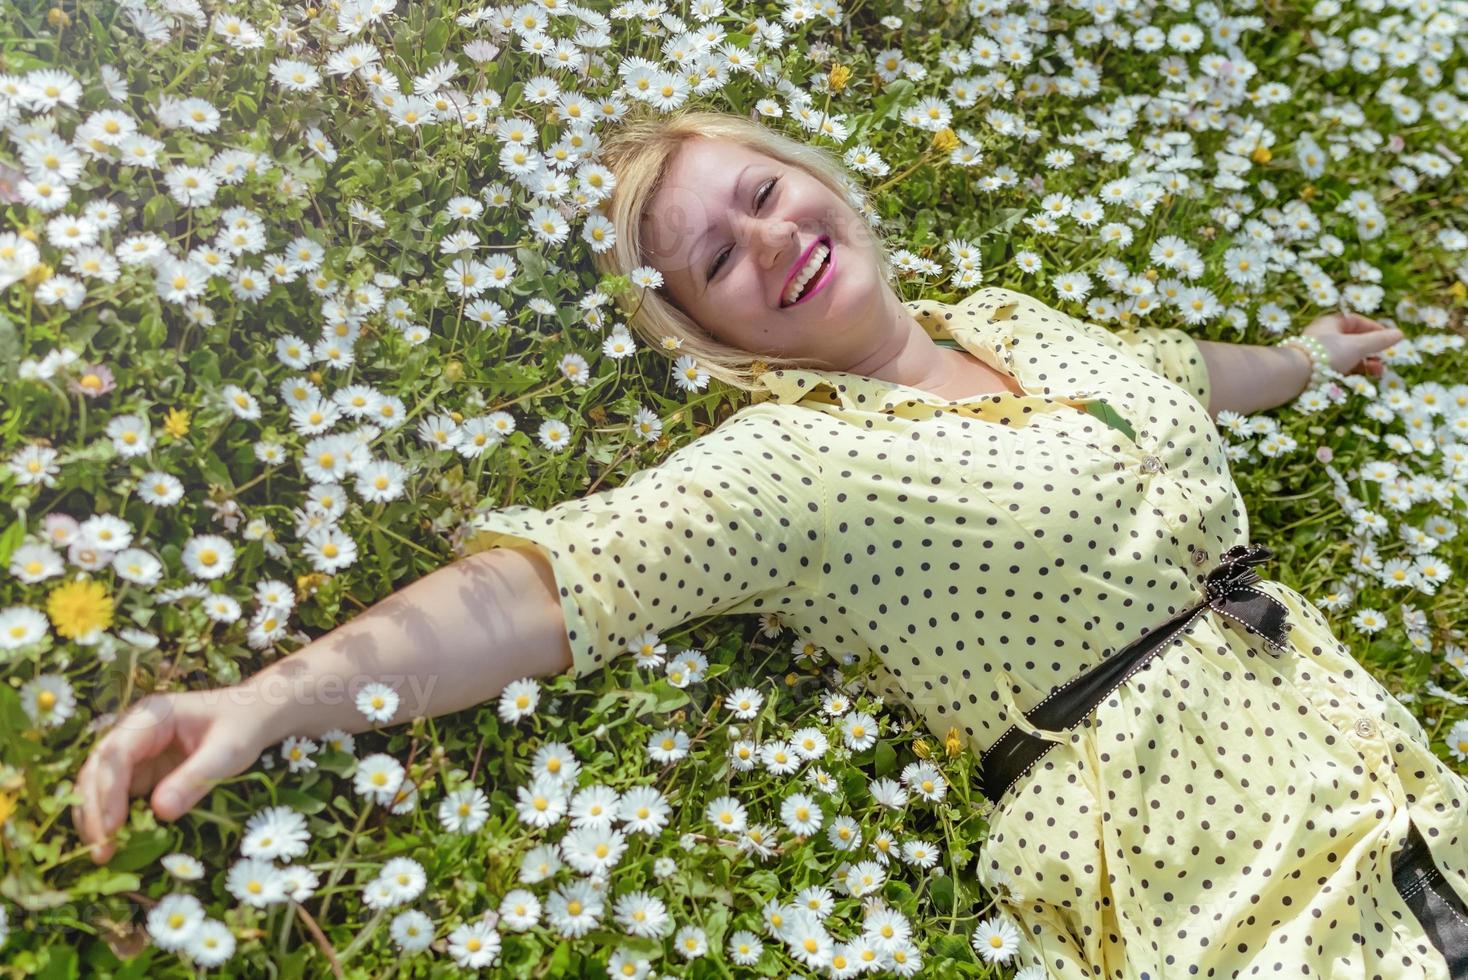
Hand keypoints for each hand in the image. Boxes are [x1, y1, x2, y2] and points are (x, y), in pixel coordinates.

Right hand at [71, 690, 268, 863]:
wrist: (253, 716)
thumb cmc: (243, 727)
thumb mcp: (228, 751)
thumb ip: (196, 778)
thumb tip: (160, 811)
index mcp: (152, 716)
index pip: (117, 753)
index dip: (109, 791)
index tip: (113, 827)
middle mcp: (132, 732)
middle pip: (97, 771)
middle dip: (95, 812)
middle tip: (101, 852)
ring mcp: (133, 752)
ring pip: (97, 785)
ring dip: (95, 819)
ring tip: (102, 855)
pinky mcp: (139, 771)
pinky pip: (115, 795)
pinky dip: (110, 819)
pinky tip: (114, 844)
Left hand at [1302, 311, 1404, 379]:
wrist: (1294, 374)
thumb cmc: (1327, 353)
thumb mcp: (1357, 345)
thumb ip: (1379, 341)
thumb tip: (1399, 334)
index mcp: (1331, 322)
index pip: (1356, 321)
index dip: (1374, 329)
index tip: (1389, 339)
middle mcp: (1324, 335)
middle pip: (1352, 340)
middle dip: (1372, 350)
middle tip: (1385, 360)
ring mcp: (1318, 353)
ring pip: (1346, 355)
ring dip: (1364, 363)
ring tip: (1378, 372)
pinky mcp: (1315, 369)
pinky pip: (1338, 367)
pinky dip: (1352, 371)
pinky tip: (1362, 378)